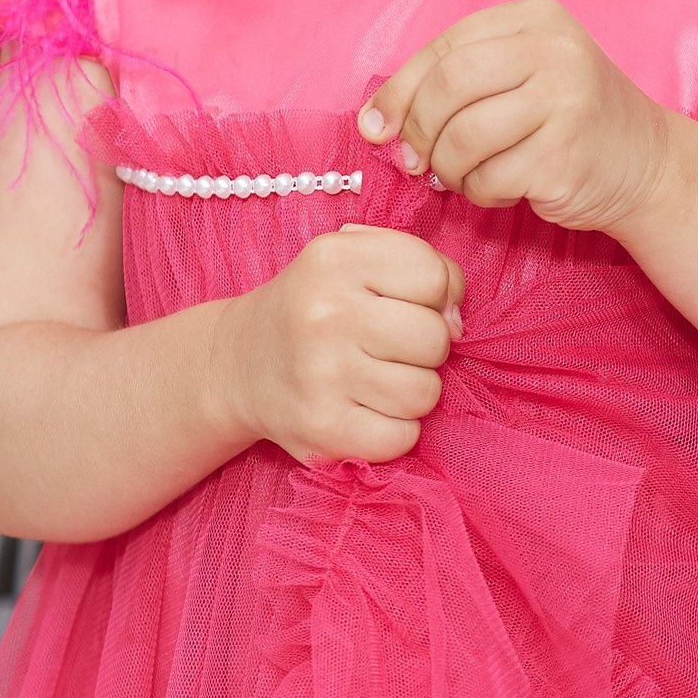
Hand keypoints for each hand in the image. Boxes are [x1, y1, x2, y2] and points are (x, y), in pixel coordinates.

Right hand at [214, 225, 463, 465]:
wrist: (239, 364)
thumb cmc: (316, 307)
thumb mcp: (355, 260)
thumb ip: (422, 267)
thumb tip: (457, 322)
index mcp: (335, 260)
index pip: (433, 275)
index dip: (431, 295)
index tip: (400, 305)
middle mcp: (325, 313)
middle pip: (435, 338)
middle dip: (424, 348)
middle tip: (388, 348)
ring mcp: (322, 375)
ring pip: (425, 392)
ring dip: (411, 391)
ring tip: (375, 379)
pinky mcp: (323, 430)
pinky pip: (403, 437)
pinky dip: (394, 430)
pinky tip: (365, 411)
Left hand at [358, 0, 674, 239]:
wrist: (648, 164)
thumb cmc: (569, 121)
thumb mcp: (522, 76)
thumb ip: (457, 82)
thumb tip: (375, 120)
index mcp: (536, 19)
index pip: (445, 47)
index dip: (400, 90)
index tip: (377, 126)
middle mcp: (554, 50)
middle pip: (449, 84)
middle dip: (419, 129)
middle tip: (416, 161)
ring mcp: (565, 100)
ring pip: (464, 135)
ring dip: (449, 168)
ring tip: (463, 176)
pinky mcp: (564, 154)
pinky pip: (491, 177)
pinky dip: (482, 192)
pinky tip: (502, 188)